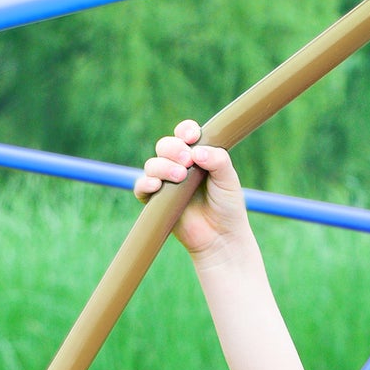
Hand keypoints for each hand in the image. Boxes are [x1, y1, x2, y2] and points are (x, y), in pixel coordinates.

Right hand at [133, 120, 250, 260]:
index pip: (184, 134)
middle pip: (165, 146)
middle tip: (188, 160)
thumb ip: (218, 160)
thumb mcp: (229, 180)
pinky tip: (157, 185)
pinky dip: (146, 183)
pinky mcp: (156, 201)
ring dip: (164, 166)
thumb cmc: (227, 207)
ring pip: (153, 164)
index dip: (185, 131)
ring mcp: (166, 183)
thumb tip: (195, 151)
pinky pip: (141, 187)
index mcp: (196, 156)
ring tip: (180, 176)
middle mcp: (179, 166)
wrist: (222, 237)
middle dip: (174, 148)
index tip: (193, 137)